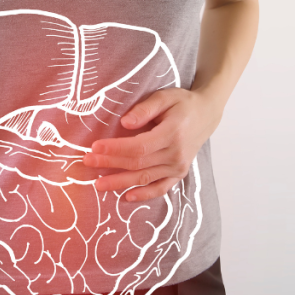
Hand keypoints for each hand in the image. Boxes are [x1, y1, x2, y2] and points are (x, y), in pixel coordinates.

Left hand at [82, 87, 224, 201]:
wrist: (207, 114)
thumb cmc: (183, 103)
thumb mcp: (165, 97)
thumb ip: (145, 109)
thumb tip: (124, 123)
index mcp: (172, 134)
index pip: (138, 146)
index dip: (115, 149)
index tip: (94, 147)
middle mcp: (176, 154)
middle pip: (137, 164)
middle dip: (110, 164)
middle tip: (87, 162)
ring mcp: (179, 167)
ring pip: (144, 178)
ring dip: (120, 183)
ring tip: (98, 184)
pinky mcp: (179, 174)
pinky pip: (160, 188)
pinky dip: (144, 195)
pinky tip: (126, 197)